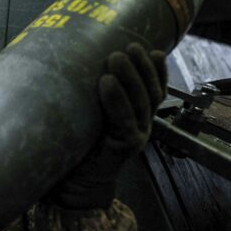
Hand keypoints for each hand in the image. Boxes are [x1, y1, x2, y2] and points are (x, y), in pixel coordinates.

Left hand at [49, 42, 167, 208]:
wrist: (74, 184)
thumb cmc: (77, 145)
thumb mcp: (88, 114)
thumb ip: (90, 94)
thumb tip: (75, 60)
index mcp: (136, 115)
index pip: (153, 88)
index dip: (156, 69)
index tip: (151, 49)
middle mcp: (141, 124)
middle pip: (149, 91)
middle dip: (142, 67)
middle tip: (130, 45)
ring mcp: (136, 135)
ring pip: (140, 102)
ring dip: (130, 77)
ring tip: (117, 57)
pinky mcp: (124, 147)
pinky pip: (123, 120)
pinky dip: (116, 100)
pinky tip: (106, 83)